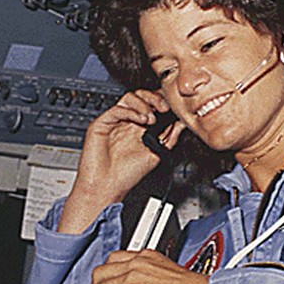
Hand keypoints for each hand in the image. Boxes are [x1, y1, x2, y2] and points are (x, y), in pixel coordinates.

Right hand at [57, 90, 184, 233]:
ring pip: (129, 97)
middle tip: (164, 108)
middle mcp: (128, 121)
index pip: (151, 104)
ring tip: (151, 119)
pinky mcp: (101, 124)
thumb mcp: (156, 154)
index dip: (162, 101)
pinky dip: (131, 111)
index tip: (173, 107)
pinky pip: (117, 109)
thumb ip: (169, 137)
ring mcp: (115, 121)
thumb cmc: (127, 175)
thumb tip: (182, 123)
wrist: (106, 187)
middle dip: (155, 98)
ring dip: (144, 104)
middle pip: (141, 95)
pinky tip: (140, 120)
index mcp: (140, 126)